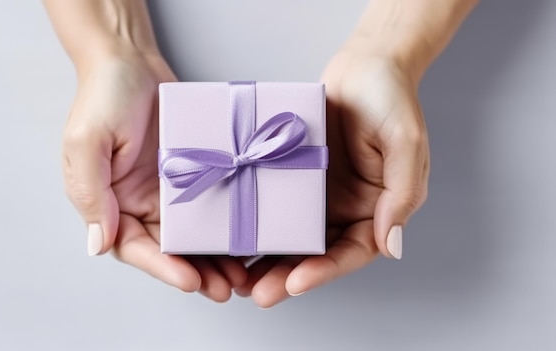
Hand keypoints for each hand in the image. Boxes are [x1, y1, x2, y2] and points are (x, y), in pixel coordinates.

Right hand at [62, 52, 246, 301]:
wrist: (131, 61)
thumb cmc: (103, 96)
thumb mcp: (87, 142)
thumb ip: (92, 193)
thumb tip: (98, 244)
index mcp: (110, 203)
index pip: (135, 246)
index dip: (162, 267)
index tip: (190, 280)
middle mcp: (139, 203)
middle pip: (169, 250)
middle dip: (196, 272)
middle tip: (225, 289)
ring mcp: (168, 190)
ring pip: (193, 235)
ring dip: (214, 258)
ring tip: (241, 277)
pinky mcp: (192, 174)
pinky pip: (210, 205)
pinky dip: (225, 226)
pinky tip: (246, 240)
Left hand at [235, 50, 429, 307]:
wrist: (363, 65)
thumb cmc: (390, 98)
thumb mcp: (405, 143)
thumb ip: (402, 195)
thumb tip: (392, 245)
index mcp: (376, 209)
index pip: (351, 252)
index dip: (324, 270)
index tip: (296, 283)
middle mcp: (345, 209)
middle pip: (316, 253)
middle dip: (287, 276)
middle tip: (259, 294)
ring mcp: (316, 195)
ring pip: (291, 237)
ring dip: (267, 260)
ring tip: (240, 279)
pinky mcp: (294, 177)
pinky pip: (274, 205)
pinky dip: (257, 225)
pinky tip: (234, 239)